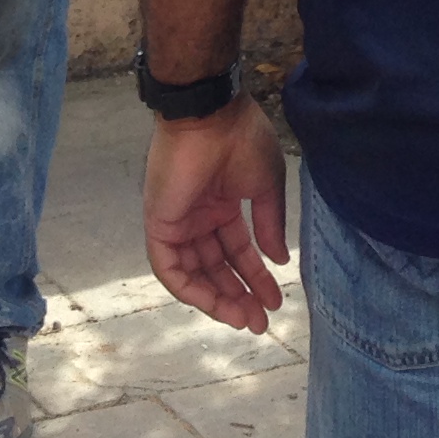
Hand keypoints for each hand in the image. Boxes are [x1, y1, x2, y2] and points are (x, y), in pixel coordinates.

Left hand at [143, 97, 289, 333]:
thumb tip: (279, 260)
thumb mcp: (267, 186)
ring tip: (245, 318)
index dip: (256, 276)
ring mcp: (178, 222)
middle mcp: (198, 217)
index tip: (276, 300)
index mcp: (222, 204)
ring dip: (218, 299)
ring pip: (194, 273)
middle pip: (217, 267)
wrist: (212, 115)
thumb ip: (269, 225)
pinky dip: (190, 289)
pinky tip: (215, 304)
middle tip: (261, 322)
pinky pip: (170, 267)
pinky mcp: (159, 225)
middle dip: (239, 295)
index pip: (238, 250)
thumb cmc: (242, 140)